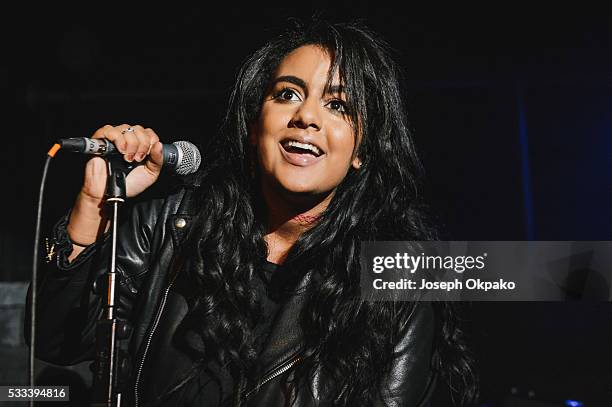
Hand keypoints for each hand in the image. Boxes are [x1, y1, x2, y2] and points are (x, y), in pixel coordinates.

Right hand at [66, 124, 162, 254]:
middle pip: (138, 129)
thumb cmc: (128, 184)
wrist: (110, 193)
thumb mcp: (150, 174)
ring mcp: (113, 140)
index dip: (151, 140)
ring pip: (126, 128)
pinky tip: (121, 151)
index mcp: (138, 146)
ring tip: (128, 158)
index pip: (148, 132)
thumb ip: (157, 160)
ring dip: (131, 143)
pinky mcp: (100, 140)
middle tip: (138, 159)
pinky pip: (110, 130)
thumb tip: (159, 145)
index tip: (148, 154)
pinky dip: (118, 139)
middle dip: (142, 144)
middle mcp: (126, 141)